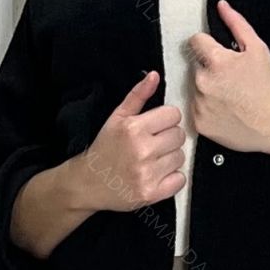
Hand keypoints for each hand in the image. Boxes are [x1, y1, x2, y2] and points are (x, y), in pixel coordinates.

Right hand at [81, 71, 186, 210]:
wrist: (89, 182)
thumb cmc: (105, 148)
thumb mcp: (117, 118)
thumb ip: (137, 96)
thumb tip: (154, 76)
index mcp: (134, 129)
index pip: (173, 115)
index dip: (166, 120)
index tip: (156, 127)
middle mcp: (142, 151)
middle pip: (179, 136)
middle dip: (168, 138)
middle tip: (154, 144)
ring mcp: (147, 174)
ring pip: (181, 157)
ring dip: (170, 158)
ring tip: (153, 160)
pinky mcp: (152, 193)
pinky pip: (180, 179)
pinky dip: (172, 177)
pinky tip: (157, 174)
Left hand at [187, 0, 269, 153]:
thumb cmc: (269, 88)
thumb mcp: (257, 49)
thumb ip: (236, 24)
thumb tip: (222, 6)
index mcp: (215, 60)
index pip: (195, 42)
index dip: (208, 45)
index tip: (218, 55)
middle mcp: (202, 82)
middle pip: (196, 66)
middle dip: (209, 69)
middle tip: (231, 80)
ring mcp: (199, 104)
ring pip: (195, 89)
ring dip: (207, 90)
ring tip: (230, 97)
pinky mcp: (199, 123)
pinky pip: (196, 110)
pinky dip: (207, 110)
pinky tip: (226, 111)